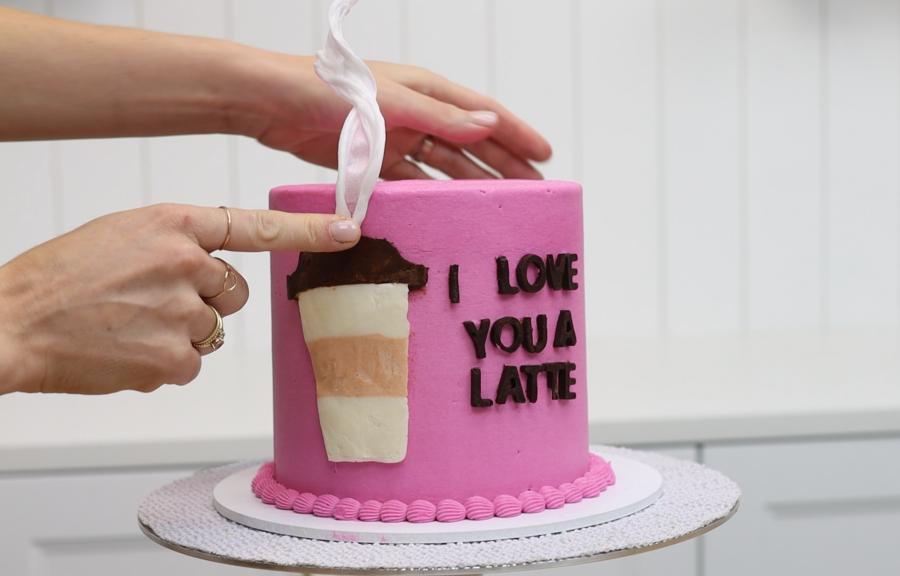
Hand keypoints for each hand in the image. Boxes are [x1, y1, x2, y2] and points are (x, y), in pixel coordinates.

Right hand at [0, 204, 360, 394]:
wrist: (13, 322)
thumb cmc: (60, 278)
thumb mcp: (122, 235)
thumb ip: (177, 243)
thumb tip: (214, 267)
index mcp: (172, 223)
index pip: (255, 225)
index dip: (308, 229)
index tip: (349, 230)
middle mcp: (185, 263)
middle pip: (235, 290)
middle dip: (205, 299)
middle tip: (151, 301)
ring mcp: (182, 311)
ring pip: (211, 328)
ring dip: (180, 332)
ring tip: (128, 324)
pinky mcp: (175, 357)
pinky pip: (193, 362)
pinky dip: (164, 362)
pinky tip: (125, 350)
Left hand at [244, 56, 551, 179]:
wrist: (270, 102)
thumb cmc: (325, 88)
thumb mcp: (390, 102)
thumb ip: (439, 117)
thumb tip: (490, 123)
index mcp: (426, 90)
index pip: (483, 114)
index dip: (515, 133)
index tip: (545, 155)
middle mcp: (416, 113)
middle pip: (470, 144)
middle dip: (502, 165)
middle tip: (532, 190)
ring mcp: (395, 137)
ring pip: (444, 165)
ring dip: (471, 183)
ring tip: (498, 205)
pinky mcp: (372, 160)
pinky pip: (412, 181)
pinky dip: (431, 196)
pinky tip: (449, 212)